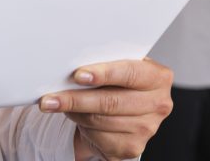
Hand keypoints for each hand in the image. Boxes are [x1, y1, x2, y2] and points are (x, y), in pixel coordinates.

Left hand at [39, 58, 174, 160]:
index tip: (78, 75)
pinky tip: (75, 117)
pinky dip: (82, 127)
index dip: (104, 74)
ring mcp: (148, 128)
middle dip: (77, 98)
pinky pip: (100, 137)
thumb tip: (74, 62)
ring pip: (101, 120)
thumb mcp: (118, 68)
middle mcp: (159, 104)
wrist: (122, 113)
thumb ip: (106, 63)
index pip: (131, 73)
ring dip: (74, 112)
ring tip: (56, 104)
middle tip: (51, 97)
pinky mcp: (132, 147)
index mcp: (159, 77)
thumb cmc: (119, 84)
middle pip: (112, 101)